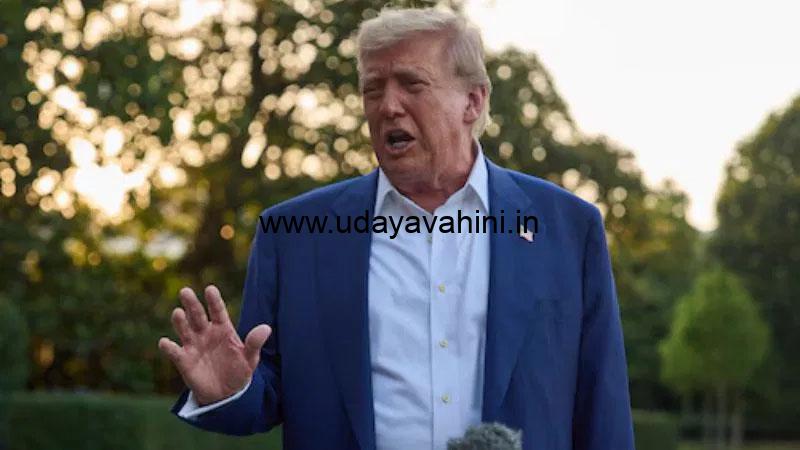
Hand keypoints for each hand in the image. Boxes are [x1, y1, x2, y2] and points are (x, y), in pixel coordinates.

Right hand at [158, 285, 271, 405]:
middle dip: (192, 304)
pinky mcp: (183, 360)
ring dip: (180, 321)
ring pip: (184, 329)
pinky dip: (168, 347)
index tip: (210, 289)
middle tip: (185, 291)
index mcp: (223, 328)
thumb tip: (266, 328)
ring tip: (178, 313)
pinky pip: (174, 351)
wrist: (226, 394)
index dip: (214, 300)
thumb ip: (255, 343)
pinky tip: (165, 343)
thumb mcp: (250, 358)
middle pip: (197, 315)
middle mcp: (206, 333)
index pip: (218, 311)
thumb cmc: (239, 371)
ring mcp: (193, 345)